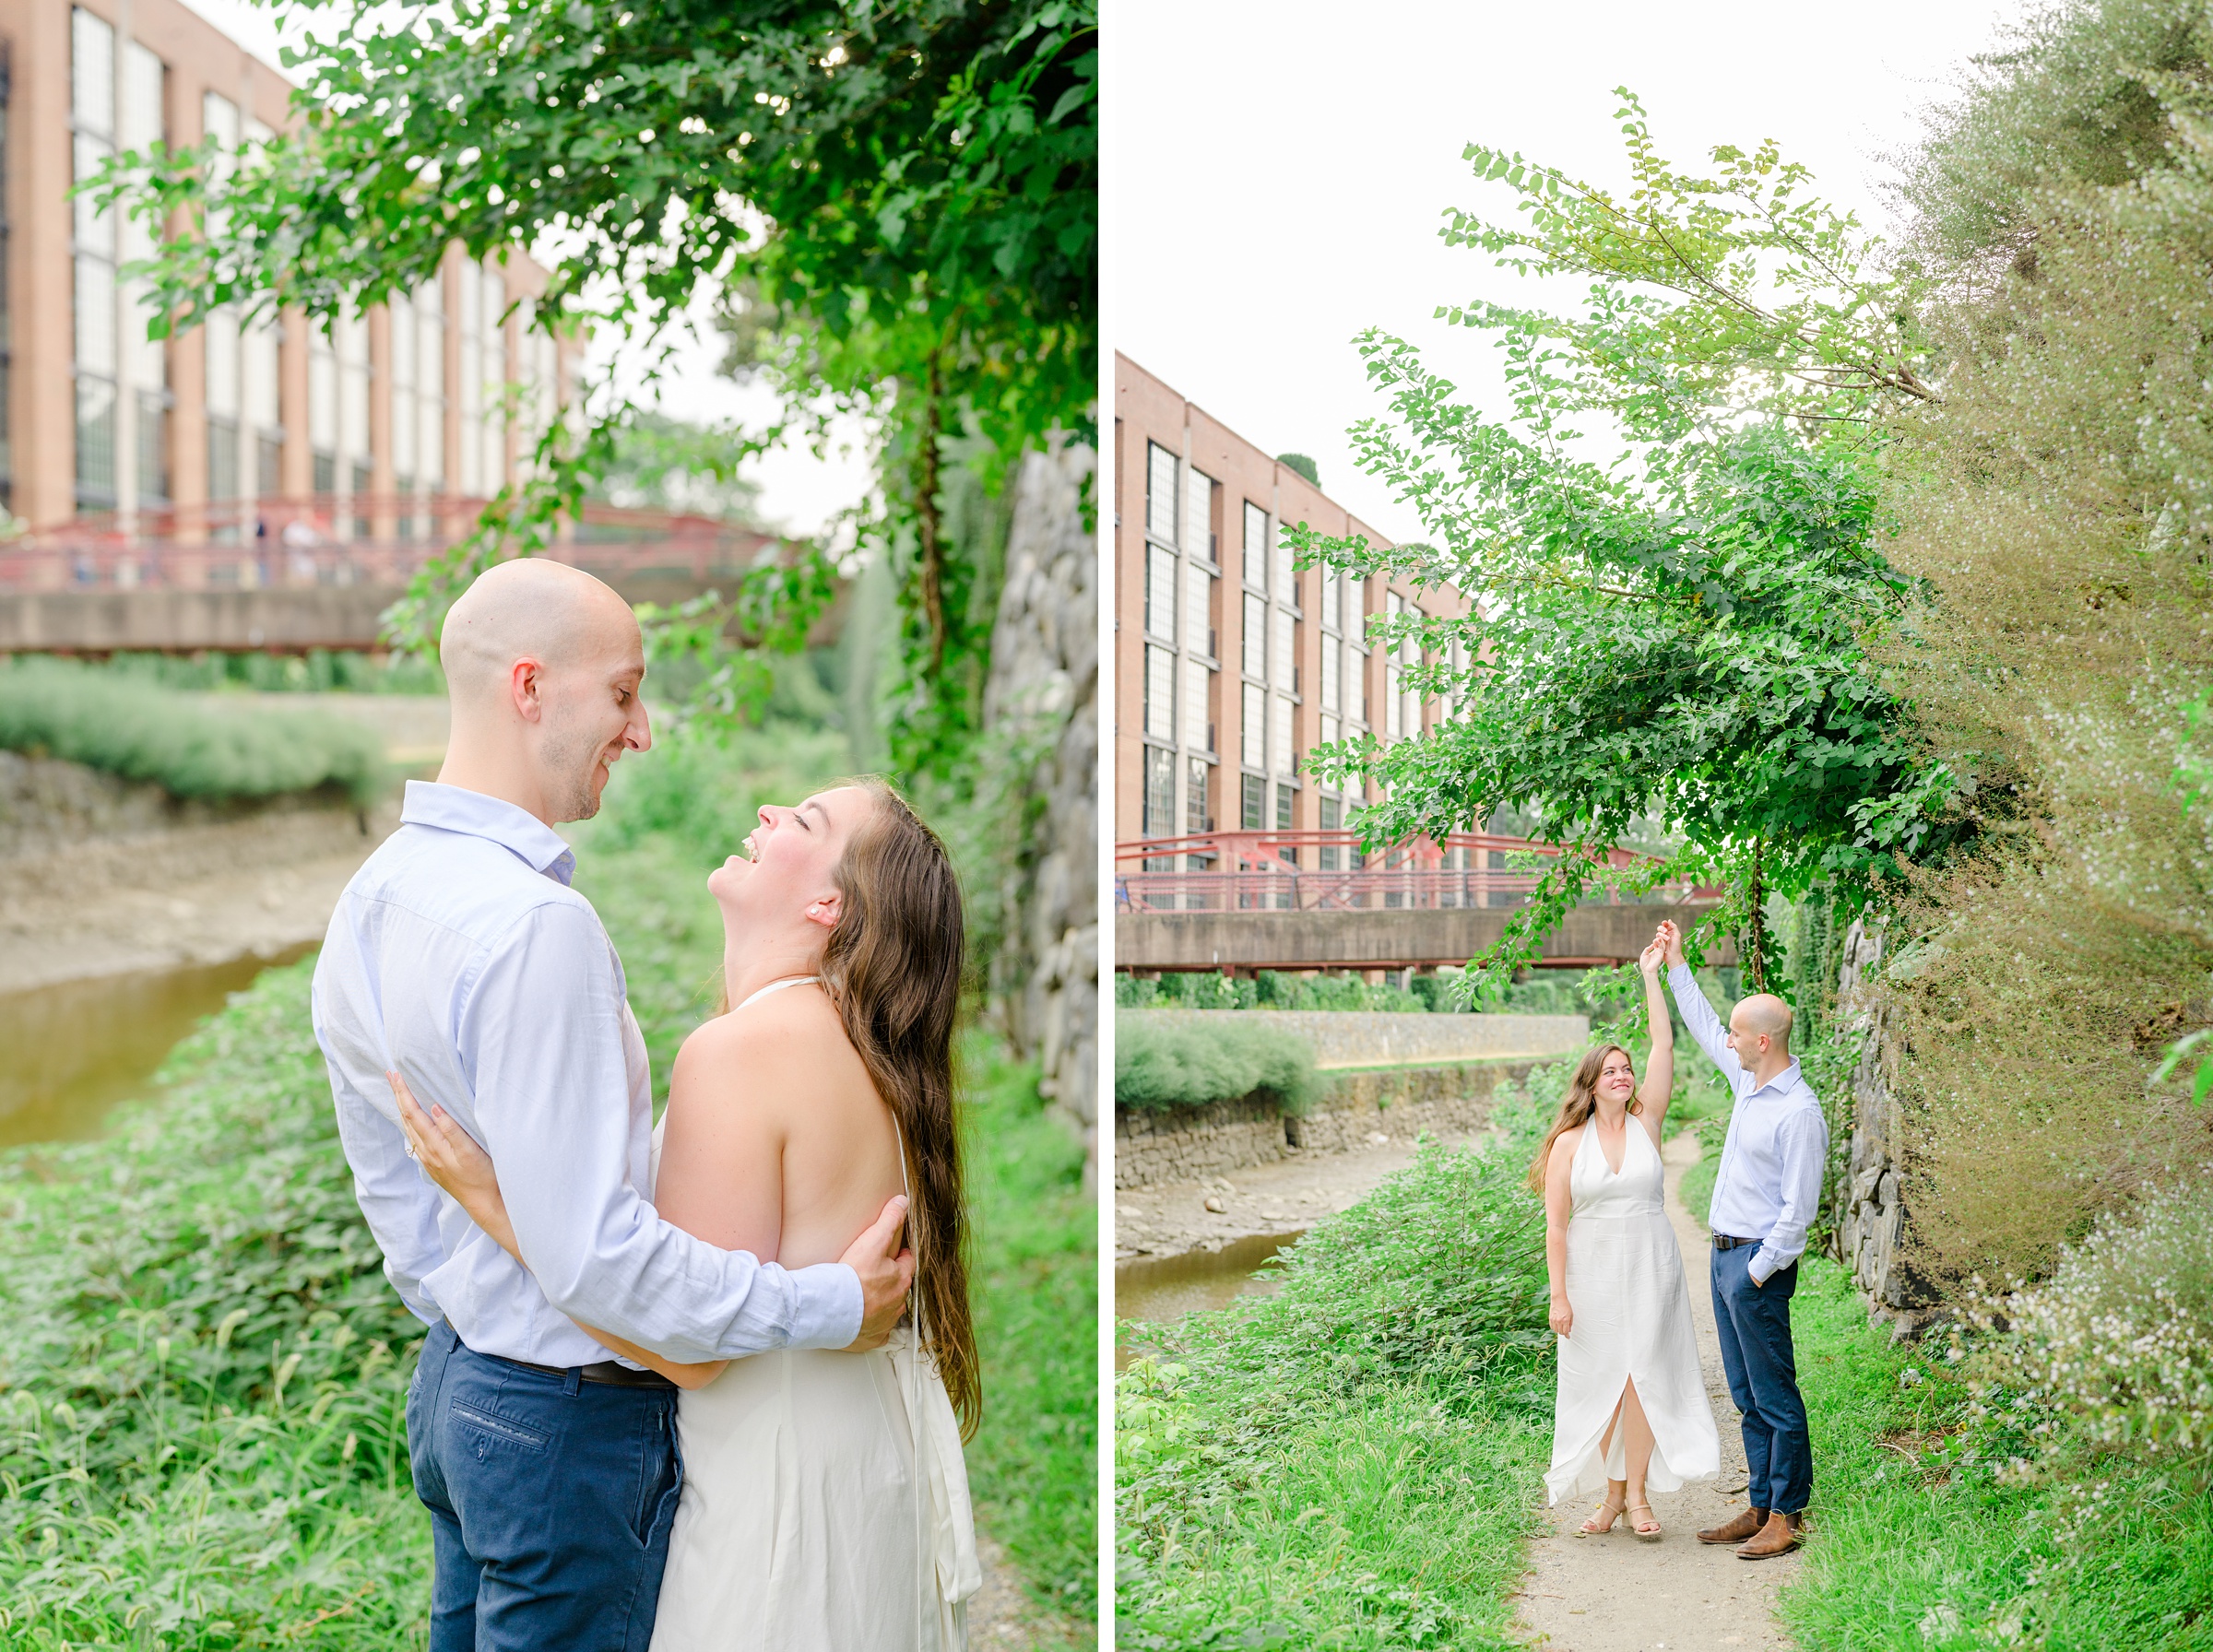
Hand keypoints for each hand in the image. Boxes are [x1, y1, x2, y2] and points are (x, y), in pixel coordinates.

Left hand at [389, 1070, 507, 1233]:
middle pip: (406, 1119)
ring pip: (409, 1129)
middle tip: (391, 1076)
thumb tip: (433, 1107)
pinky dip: (411, 1123)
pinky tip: (413, 1120)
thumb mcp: (470, 1151)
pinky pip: (416, 1138)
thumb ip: (451, 1129)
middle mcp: (426, 1152)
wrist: (484, 1202)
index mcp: (434, 1145)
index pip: (413, 1113)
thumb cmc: (482, 1176)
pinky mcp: (434, 1164)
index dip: (403, 1093)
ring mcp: (429, 1159)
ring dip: (402, 1109)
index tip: (396, 1075)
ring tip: (399, 1093)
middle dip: (398, 1096)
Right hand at [838, 1195, 915, 1351]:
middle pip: (899, 1287)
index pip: (908, 1262)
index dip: (899, 1256)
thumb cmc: (849, 1277)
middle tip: (874, 1274)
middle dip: (891, 1280)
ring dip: (882, 1303)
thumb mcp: (872, 1240)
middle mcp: (897, 1302)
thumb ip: (889, 1220)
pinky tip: (862, 1321)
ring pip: (890, 1310)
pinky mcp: (872, 1338)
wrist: (828, 1309)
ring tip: (864, 1296)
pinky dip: (872, 1326)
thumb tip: (903, 1202)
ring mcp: (886, 1322)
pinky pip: (878, 1332)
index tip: (891, 1254)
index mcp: (900, 1279)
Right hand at [1549, 1295, 1572, 1338]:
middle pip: (1561, 1332)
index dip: (1567, 1335)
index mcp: (1565, 1320)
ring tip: (1561, 1328)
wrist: (1558, 1299)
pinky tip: (1557, 1326)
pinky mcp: (1550, 1318)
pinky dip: (1554, 1328)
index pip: (1566, 1331)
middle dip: (1564, 1333)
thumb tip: (1569, 1330)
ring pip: (1556, 1330)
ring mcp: (1554, 1320)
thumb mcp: (1571, 1314)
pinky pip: (1552, 1326)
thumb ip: (1570, 1323)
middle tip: (1565, 1331)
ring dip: (1559, 1330)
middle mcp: (1559, 1321)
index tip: (1568, 1337)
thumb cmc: (1566, 1305)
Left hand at [1639, 938, 1664, 978]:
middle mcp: (1658, 952)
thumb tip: (1651, 945)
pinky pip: (1661, 947)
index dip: (1656, 940)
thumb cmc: (1645, 964)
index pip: (1656, 944)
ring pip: (1661, 944)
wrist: (1647, 971)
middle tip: (1659, 934)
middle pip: (1660, 943)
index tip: (1656, 935)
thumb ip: (1648, 949)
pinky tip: (1658, 939)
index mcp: (1654, 952)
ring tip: (1658, 935)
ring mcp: (1660, 953)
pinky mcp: (1661, 954)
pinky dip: (1660, 943)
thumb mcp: (1644, 954)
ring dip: (1660, 939)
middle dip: (1659, 938)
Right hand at [1656, 919, 1686, 967]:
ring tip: (1667, 940)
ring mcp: (1662, 939)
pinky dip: (1658, 940)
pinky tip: (1661, 942)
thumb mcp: (1677, 935)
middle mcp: (1666, 935)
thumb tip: (1669, 920)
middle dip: (1662, 929)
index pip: (1666, 925)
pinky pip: (1655, 940)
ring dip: (1662, 936)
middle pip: (1660, 928)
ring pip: (1658, 934)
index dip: (1664, 923)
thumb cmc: (1677, 947)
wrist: (1673, 956)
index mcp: (1671, 932)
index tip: (1664, 923)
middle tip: (1666, 932)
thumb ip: (1674, 927)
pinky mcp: (1658, 944)